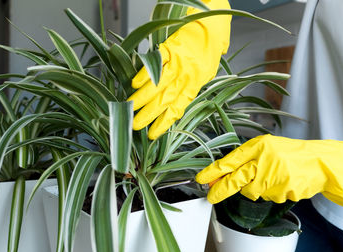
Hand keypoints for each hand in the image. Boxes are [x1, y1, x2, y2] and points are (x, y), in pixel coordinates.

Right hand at [128, 0, 231, 139]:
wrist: (212, 26)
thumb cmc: (208, 52)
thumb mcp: (205, 75)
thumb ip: (190, 89)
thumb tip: (174, 106)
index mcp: (194, 85)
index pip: (177, 109)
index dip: (164, 123)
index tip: (152, 135)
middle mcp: (186, 76)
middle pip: (165, 99)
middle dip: (149, 114)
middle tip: (135, 125)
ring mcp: (178, 62)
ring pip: (159, 84)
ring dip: (143, 97)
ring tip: (130, 108)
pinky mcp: (170, 47)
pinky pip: (156, 62)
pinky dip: (145, 73)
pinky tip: (134, 83)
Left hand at [196, 134, 342, 213]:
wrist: (319, 162)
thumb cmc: (290, 153)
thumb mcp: (267, 148)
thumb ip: (246, 160)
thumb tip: (223, 176)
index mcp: (258, 146)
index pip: (230, 161)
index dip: (213, 171)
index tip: (201, 179)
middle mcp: (263, 160)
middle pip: (235, 180)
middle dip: (221, 190)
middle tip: (211, 196)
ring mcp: (273, 176)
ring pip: (252, 192)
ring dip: (256, 189)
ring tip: (271, 177)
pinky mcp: (282, 189)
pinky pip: (268, 197)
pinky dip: (272, 192)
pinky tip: (283, 182)